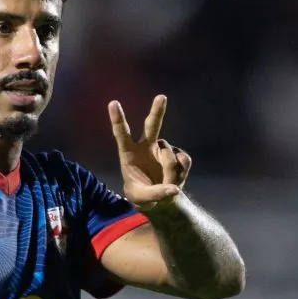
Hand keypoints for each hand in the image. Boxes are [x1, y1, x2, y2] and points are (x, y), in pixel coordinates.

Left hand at [109, 95, 191, 210]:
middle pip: (152, 126)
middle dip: (157, 111)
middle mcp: (146, 147)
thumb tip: (174, 190)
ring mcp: (163, 150)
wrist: (160, 201)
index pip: (122, 134)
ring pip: (170, 154)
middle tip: (162, 97)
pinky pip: (184, 160)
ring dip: (170, 172)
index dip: (118, 119)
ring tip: (165, 185)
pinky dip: (182, 173)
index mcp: (129, 154)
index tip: (113, 103)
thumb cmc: (142, 196)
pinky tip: (176, 181)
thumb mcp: (142, 199)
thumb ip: (155, 194)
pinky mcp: (178, 156)